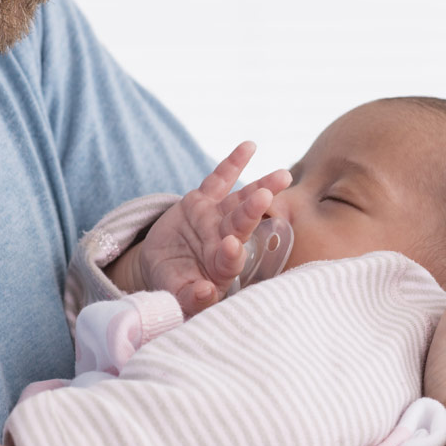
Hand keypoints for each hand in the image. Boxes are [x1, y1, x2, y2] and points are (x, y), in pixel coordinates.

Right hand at [119, 141, 291, 314]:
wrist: (163, 265)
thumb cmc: (174, 286)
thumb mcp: (176, 296)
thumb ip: (191, 299)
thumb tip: (204, 293)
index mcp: (219, 268)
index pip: (228, 260)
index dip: (231, 254)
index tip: (230, 246)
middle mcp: (222, 240)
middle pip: (241, 225)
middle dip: (253, 211)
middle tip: (267, 197)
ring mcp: (215, 218)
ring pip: (240, 200)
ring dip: (260, 186)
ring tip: (283, 175)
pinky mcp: (203, 200)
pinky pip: (220, 179)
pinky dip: (233, 162)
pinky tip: (250, 146)